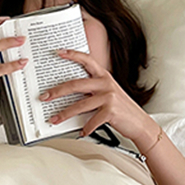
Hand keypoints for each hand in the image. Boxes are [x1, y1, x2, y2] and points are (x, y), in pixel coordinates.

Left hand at [41, 49, 158, 151]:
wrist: (140, 123)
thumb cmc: (121, 109)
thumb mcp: (108, 93)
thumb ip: (92, 90)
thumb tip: (68, 95)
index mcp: (104, 77)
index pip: (87, 60)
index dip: (73, 54)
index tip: (59, 52)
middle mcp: (106, 84)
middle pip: (76, 85)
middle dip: (57, 91)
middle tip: (44, 97)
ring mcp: (109, 97)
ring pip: (80, 105)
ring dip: (65, 114)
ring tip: (54, 119)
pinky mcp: (111, 111)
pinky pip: (91, 121)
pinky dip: (85, 128)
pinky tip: (81, 132)